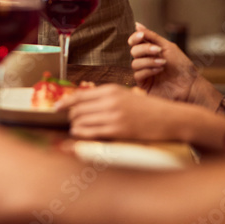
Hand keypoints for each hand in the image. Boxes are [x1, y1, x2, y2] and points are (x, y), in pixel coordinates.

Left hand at [63, 84, 180, 140]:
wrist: (168, 118)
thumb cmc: (147, 108)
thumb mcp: (125, 95)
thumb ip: (106, 97)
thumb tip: (84, 103)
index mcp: (111, 89)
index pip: (80, 95)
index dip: (65, 102)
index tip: (56, 107)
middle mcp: (110, 101)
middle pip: (78, 108)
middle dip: (70, 116)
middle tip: (67, 120)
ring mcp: (113, 116)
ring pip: (82, 120)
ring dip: (74, 125)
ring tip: (74, 128)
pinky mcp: (118, 130)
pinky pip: (91, 132)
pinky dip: (81, 133)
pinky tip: (78, 133)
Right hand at [128, 23, 198, 101]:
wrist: (190, 84)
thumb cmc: (181, 66)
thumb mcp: (167, 47)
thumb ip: (151, 36)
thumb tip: (137, 25)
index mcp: (150, 51)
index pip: (135, 43)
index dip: (135, 38)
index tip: (141, 36)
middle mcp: (146, 61)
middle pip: (134, 51)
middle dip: (145, 49)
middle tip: (158, 50)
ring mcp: (144, 73)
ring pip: (134, 63)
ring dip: (149, 61)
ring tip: (163, 63)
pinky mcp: (144, 85)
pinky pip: (137, 75)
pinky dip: (148, 70)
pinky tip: (159, 70)